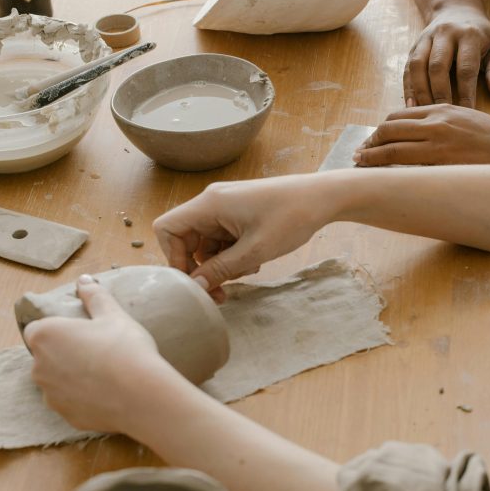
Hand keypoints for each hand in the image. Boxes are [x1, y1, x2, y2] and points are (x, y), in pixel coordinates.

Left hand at [26, 276, 187, 433]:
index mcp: (45, 336)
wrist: (141, 395)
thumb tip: (84, 280)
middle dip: (63, 353)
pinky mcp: (65, 415)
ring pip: (56, 381)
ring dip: (71, 376)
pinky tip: (107, 393)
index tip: (80, 332)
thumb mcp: (114, 315)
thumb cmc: (125, 347)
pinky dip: (83, 398)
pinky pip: (70, 402)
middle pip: (45, 356)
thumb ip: (94, 296)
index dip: (57, 329)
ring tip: (104, 373)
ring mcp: (50, 394)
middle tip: (96, 350)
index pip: (37, 329)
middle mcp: (38, 366)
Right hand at [153, 176, 330, 299]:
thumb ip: (222, 269)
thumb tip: (196, 286)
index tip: (195, 280)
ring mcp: (226, 208)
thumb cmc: (292, 217)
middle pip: (186, 239)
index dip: (173, 257)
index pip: (166, 228)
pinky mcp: (239, 214)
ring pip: (207, 244)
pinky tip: (255, 261)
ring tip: (249, 270)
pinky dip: (233, 255)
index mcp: (210, 204)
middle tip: (221, 292)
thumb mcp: (255, 250)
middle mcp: (213, 202)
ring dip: (221, 264)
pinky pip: (223, 240)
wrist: (323, 198)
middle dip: (201, 267)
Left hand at [355, 104, 489, 165]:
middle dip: (371, 142)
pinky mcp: (443, 165)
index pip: (400, 115)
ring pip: (393, 149)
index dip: (382, 129)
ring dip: (372, 158)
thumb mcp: (471, 120)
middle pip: (390, 129)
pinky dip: (390, 173)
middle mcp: (437, 123)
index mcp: (444, 109)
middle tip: (361, 154)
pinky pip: (408, 168)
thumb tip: (424, 136)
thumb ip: (446, 124)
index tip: (374, 139)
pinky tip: (383, 179)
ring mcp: (439, 144)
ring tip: (361, 165)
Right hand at [405, 5, 489, 107]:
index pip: (466, 67)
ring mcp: (427, 38)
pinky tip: (411, 105)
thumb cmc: (482, 37)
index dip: (466, 92)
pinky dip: (408, 87)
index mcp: (469, 35)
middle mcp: (445, 33)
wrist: (456, 10)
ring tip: (425, 113)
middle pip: (438, 66)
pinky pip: (407, 68)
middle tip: (443, 116)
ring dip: (420, 91)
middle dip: (439, 93)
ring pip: (418, 65)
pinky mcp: (414, 45)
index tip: (467, 113)